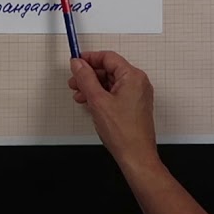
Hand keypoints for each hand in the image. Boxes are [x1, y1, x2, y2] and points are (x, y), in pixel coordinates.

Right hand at [68, 51, 158, 169]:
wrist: (136, 156)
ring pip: (110, 82)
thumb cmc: (124, 133)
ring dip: (93, 86)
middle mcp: (138, 83)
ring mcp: (137, 94)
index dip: (90, 58)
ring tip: (80, 95)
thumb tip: (78, 64)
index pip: (108, 57)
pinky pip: (115, 92)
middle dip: (89, 75)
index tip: (76, 62)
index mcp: (133, 76)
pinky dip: (101, 95)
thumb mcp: (97, 101)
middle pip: (109, 69)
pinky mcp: (134, 105)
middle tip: (75, 81)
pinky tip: (90, 103)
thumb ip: (86, 78)